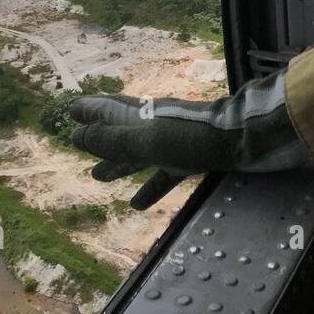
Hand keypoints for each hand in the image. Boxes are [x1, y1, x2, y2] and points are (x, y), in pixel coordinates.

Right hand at [69, 73, 310, 209]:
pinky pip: (163, 172)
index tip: (68, 108)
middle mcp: (154, 125)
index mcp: (140, 115)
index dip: (88, 110)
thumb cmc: (194, 138)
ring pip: (139, 154)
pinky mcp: (191, 158)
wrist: (245, 140)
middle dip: (99, 138)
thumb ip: (112, 141)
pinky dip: (149, 186)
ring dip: (119, 165)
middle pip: (120, 131)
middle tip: (76, 143)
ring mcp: (173, 142)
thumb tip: (75, 136)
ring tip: (98, 178)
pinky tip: (137, 204)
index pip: (107, 110)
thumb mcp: (148, 141)